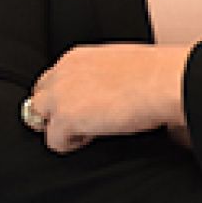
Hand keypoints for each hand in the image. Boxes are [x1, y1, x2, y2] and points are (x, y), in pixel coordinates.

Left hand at [24, 44, 189, 152]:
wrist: (164, 81)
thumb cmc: (156, 73)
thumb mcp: (119, 64)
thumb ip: (101, 75)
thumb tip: (107, 90)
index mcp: (76, 57)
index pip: (51, 80)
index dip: (64, 98)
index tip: (82, 107)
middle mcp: (63, 72)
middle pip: (37, 99)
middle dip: (54, 113)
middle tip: (82, 123)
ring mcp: (60, 95)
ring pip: (37, 118)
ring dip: (59, 128)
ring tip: (88, 132)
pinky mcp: (65, 118)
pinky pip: (53, 141)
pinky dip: (70, 144)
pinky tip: (93, 138)